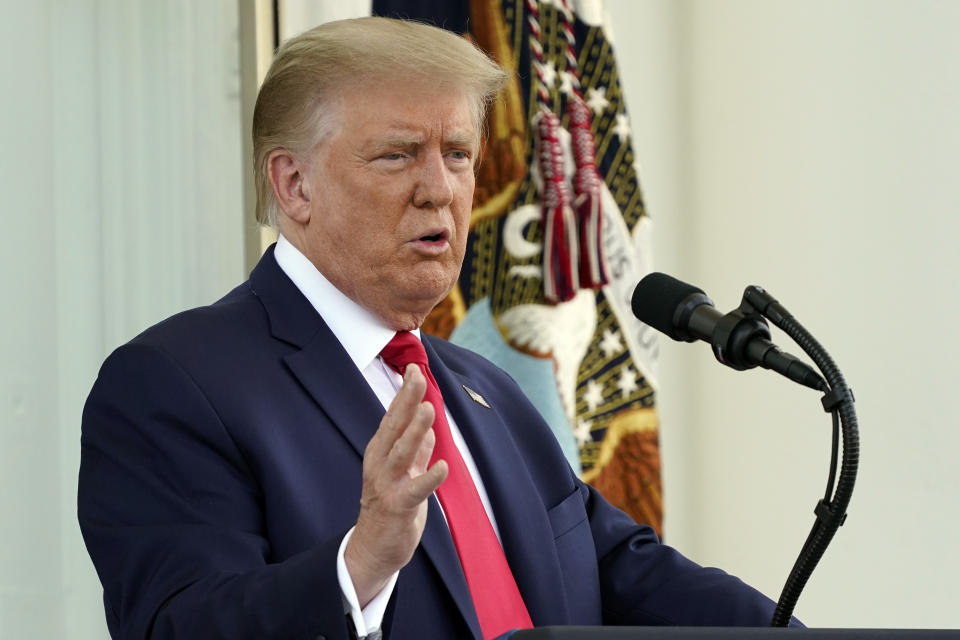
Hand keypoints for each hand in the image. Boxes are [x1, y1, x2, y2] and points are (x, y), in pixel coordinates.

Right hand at [345, 365, 448, 606]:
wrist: (373, 548)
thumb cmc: (390, 506)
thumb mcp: (404, 473)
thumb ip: (418, 451)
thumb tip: (431, 429)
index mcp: (381, 451)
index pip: (393, 416)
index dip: (404, 392)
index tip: (413, 367)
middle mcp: (380, 463)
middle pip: (394, 426)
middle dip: (406, 400)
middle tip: (417, 375)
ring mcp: (387, 484)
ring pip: (402, 452)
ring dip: (415, 431)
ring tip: (428, 409)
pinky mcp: (399, 506)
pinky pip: (416, 489)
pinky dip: (430, 477)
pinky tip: (443, 466)